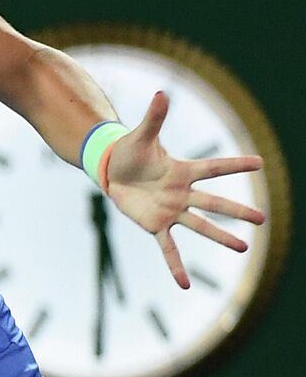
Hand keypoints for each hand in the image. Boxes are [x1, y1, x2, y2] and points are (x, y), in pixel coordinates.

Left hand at [101, 91, 266, 287]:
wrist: (114, 170)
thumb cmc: (131, 152)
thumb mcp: (141, 136)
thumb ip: (154, 117)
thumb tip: (161, 92)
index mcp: (183, 171)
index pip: (214, 167)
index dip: (235, 165)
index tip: (260, 163)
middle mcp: (183, 193)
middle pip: (214, 202)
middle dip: (237, 211)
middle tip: (262, 219)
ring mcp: (171, 211)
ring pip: (200, 226)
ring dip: (220, 237)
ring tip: (243, 248)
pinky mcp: (156, 225)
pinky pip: (168, 248)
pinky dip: (175, 265)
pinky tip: (183, 284)